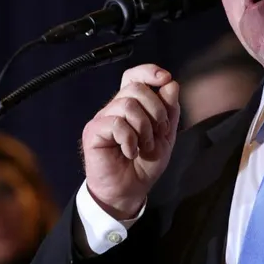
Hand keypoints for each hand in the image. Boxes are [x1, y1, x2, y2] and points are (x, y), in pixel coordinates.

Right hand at [82, 64, 180, 218]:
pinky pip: (116, 123)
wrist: (129, 191)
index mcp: (131, 105)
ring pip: (127, 105)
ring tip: (143, 146)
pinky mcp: (93, 132)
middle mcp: (115, 108)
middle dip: (156, 110)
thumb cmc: (144, 165)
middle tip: (159, 132)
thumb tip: (170, 84)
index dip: (149, 71)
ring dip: (144, 128)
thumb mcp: (165, 136)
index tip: (165, 79)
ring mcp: (103, 119)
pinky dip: (129, 140)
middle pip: (136, 88)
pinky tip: (130, 152)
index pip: (134, 76)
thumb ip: (169, 110)